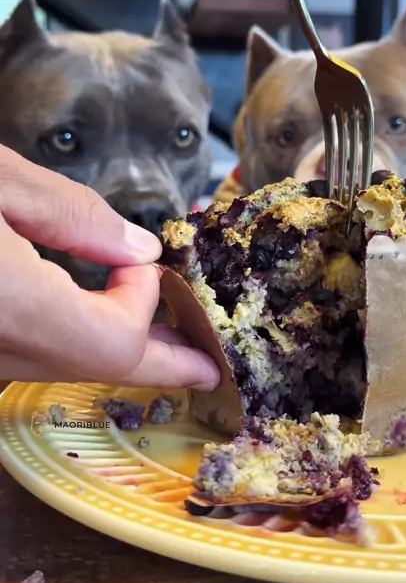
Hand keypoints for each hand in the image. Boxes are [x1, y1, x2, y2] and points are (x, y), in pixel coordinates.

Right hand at [0, 145, 219, 388]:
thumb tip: (139, 248)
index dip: (142, 300)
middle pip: (96, 369)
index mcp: (10, 303)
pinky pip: (35, 357)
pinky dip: (75, 341)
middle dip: (160, 359)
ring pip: (64, 369)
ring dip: (117, 350)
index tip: (141, 259)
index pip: (112, 339)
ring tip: (161, 336)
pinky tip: (94, 318)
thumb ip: (70, 213)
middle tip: (208, 362)